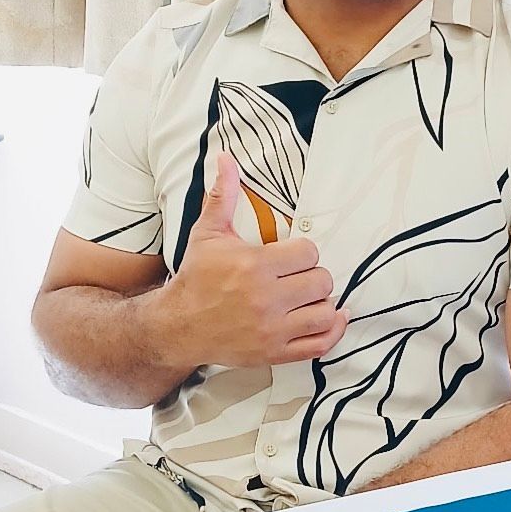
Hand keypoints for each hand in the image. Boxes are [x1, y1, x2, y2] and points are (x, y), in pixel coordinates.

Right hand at [152, 153, 347, 368]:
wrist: (178, 326)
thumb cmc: (196, 278)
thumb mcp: (207, 234)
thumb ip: (222, 196)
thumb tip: (226, 159)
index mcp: (254, 266)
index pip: (308, 252)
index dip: (303, 251)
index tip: (291, 255)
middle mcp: (266, 300)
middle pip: (321, 281)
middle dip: (313, 275)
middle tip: (299, 276)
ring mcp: (272, 330)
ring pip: (325, 312)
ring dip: (321, 302)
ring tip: (308, 296)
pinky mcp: (275, 352)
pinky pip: (320, 345)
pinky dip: (332, 331)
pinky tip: (330, 317)